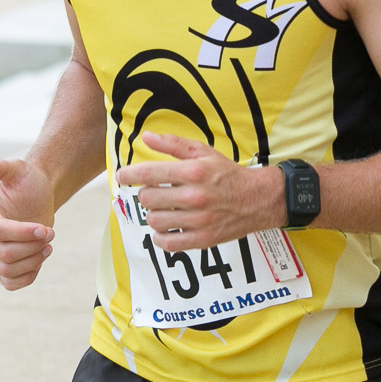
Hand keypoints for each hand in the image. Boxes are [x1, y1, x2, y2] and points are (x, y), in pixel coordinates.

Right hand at [0, 157, 55, 289]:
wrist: (38, 196)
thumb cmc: (28, 182)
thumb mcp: (18, 170)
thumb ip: (1, 167)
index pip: (0, 232)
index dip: (25, 233)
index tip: (46, 228)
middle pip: (5, 254)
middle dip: (33, 247)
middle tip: (50, 234)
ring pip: (8, 270)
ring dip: (33, 261)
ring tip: (48, 246)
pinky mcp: (5, 266)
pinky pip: (10, 283)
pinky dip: (27, 277)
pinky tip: (40, 260)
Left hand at [116, 133, 282, 252]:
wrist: (258, 199)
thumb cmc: (228, 174)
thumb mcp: (203, 152)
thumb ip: (173, 144)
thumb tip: (146, 137)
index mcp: (193, 172)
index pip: (149, 173)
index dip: (129, 174)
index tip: (122, 176)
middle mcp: (195, 196)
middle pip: (148, 198)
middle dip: (146, 193)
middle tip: (154, 192)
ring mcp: (199, 221)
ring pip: (155, 221)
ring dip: (153, 214)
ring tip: (163, 208)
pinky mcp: (203, 240)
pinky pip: (168, 244)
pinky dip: (161, 237)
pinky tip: (167, 228)